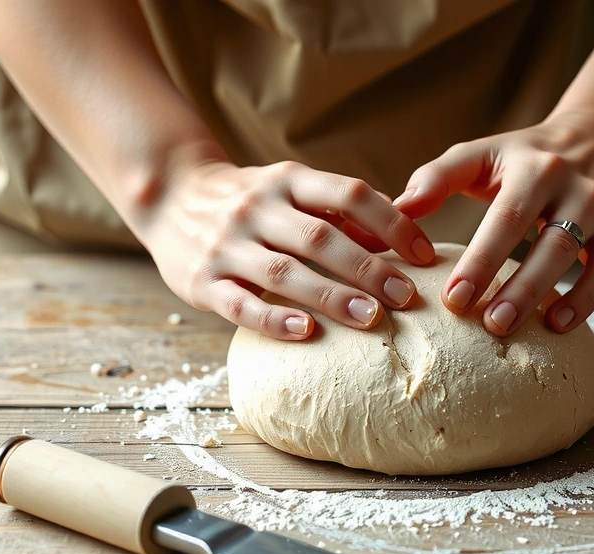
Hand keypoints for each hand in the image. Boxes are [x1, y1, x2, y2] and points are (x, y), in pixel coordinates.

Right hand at [137, 160, 435, 339]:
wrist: (169, 196)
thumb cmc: (251, 201)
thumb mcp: (290, 190)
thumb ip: (338, 211)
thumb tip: (400, 239)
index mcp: (287, 181)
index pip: (349, 195)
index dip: (392, 223)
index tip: (424, 255)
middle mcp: (256, 208)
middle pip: (321, 238)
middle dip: (369, 268)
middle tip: (407, 296)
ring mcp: (226, 244)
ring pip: (285, 271)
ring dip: (332, 296)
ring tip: (372, 318)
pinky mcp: (202, 280)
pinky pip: (240, 303)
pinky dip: (274, 319)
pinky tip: (307, 332)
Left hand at [394, 109, 593, 335]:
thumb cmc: (528, 156)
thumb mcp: (485, 153)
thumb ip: (438, 177)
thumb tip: (397, 208)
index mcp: (534, 167)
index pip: (505, 218)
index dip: (480, 260)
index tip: (452, 298)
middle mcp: (573, 187)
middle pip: (543, 241)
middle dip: (513, 286)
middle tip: (483, 323)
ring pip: (573, 256)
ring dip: (540, 295)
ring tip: (507, 327)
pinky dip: (585, 300)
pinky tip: (557, 325)